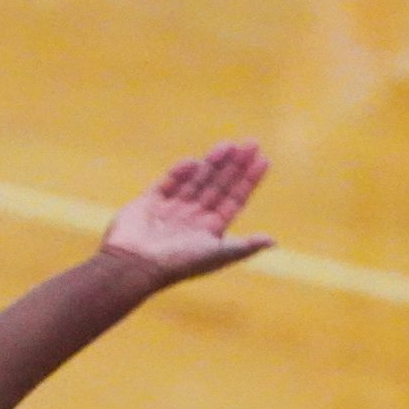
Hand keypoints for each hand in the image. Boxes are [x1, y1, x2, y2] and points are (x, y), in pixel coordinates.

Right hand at [99, 141, 272, 287]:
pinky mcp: (149, 203)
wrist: (135, 265)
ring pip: (196, 181)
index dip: (249, 180)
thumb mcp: (216, 255)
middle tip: (251, 143)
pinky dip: (181, 172)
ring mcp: (171, 209)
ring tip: (229, 145)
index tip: (263, 160)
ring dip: (212, 163)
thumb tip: (273, 241)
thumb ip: (244, 246)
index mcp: (209, 231)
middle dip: (235, 166)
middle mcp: (192, 219)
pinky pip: (168, 183)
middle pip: (218, 186)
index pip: (234, 200)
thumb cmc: (178, 263)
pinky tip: (196, 161)